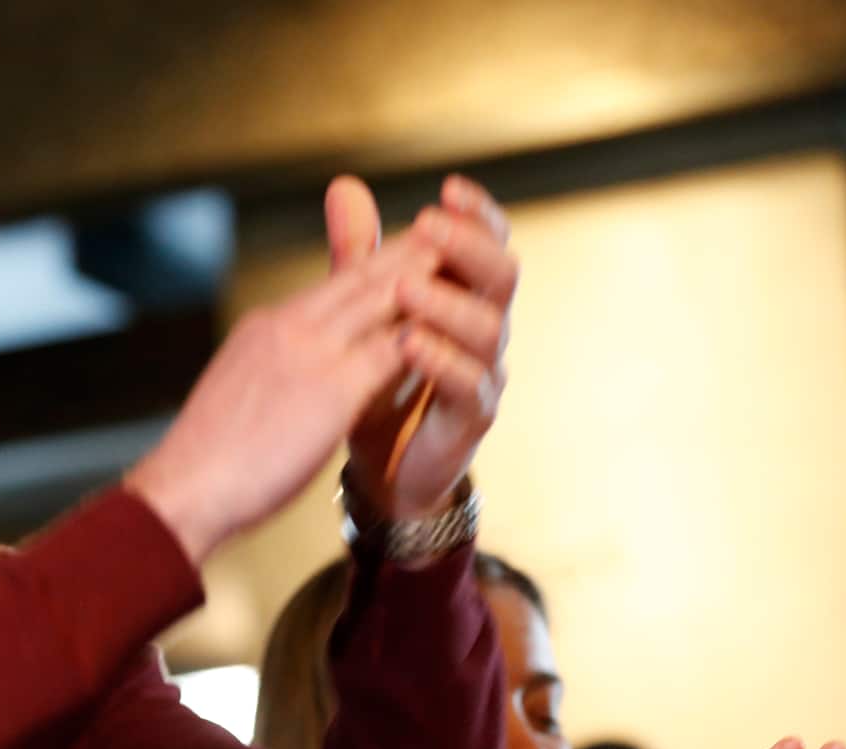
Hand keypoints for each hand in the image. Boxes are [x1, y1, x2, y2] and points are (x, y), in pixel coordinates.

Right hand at [125, 190, 449, 563]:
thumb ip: (271, 370)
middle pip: (362, 279)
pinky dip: (423, 333)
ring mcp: (309, 354)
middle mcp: (288, 327)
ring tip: (465, 261)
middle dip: (410, 253)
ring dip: (426, 279)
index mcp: (266, 328)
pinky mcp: (330, 389)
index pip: (334, 287)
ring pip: (381, 301)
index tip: (409, 252)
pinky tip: (453, 327)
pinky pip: (390, 351)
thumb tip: (287, 374)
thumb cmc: (205, 458)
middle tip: (453, 232)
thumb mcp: (239, 392)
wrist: (182, 489)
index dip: (377, 265)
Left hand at [329, 174, 515, 517]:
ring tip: (405, 288)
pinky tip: (409, 344)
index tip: (448, 190)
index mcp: (464, 295)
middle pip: (501, 274)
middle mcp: (485, 329)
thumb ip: (359, 256)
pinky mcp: (470, 419)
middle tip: (430, 225)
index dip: (477, 216)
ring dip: (448, 303)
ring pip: (489, 328)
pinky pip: (469, 385)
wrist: (379, 467)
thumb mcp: (362, 313)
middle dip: (468, 247)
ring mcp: (484, 374)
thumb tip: (344, 185)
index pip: (487, 243)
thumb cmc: (377, 382)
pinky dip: (441, 361)